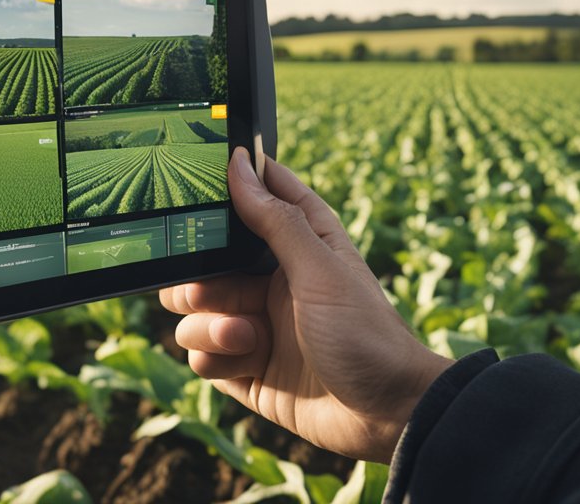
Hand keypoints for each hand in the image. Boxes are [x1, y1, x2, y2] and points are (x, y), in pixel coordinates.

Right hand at [159, 149, 452, 462]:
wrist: (386, 416)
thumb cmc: (366, 334)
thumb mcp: (321, 271)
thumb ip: (276, 220)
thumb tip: (240, 164)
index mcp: (297, 244)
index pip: (256, 196)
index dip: (227, 186)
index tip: (193, 187)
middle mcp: (269, 281)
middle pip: (204, 262)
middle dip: (197, 278)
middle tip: (205, 293)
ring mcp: (255, 326)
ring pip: (193, 311)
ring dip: (209, 326)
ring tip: (248, 338)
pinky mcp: (245, 369)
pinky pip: (201, 356)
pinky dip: (214, 359)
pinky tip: (247, 362)